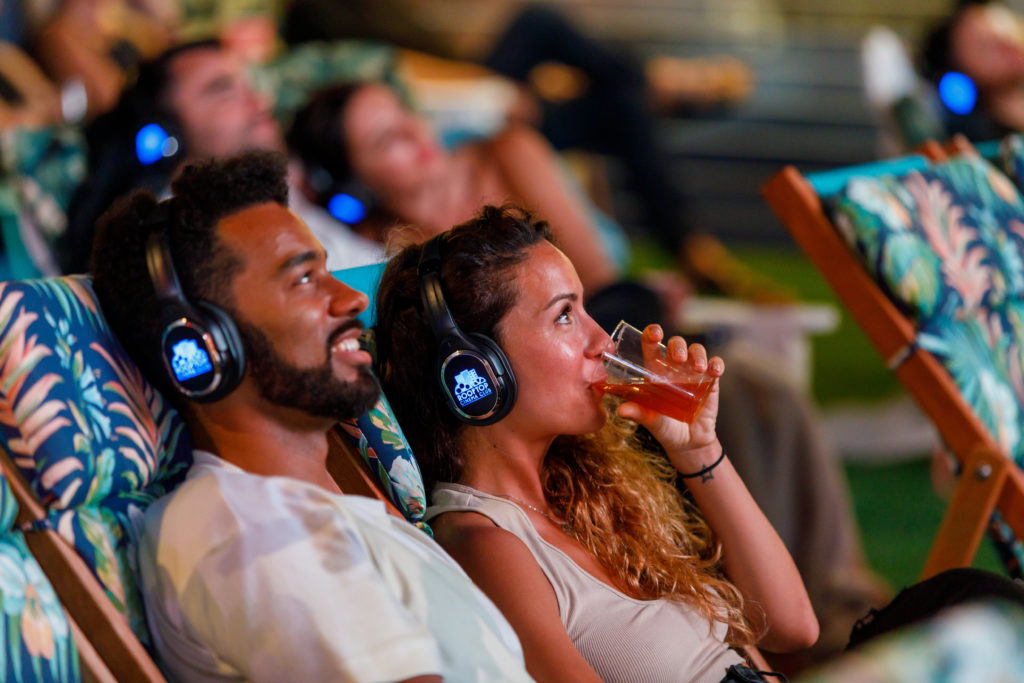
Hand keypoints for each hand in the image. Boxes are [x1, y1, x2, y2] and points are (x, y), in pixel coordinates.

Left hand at [614, 324, 723, 469]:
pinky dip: (716, 364)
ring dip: (698, 354)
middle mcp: (674, 368)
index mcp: (655, 371)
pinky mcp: (710, 381)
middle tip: (678, 358)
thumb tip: (621, 410)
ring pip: (697, 350)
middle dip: (677, 345)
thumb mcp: (651, 421)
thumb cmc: (664, 427)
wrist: (688, 443)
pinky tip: (714, 371)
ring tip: (697, 369)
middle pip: (676, 344)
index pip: (652, 345)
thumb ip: (639, 414)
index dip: (652, 334)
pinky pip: (715, 365)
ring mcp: (693, 373)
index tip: (655, 333)